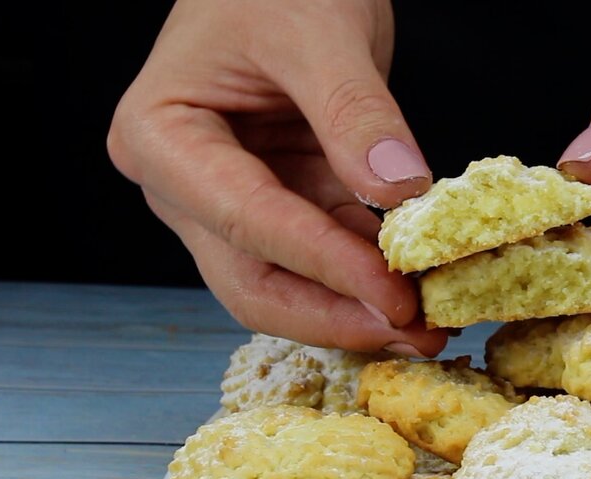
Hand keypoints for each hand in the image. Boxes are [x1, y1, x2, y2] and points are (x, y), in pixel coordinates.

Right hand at [107, 0, 445, 355]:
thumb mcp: (317, 29)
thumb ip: (354, 112)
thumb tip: (398, 193)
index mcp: (161, 136)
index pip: (246, 219)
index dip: (323, 264)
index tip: (393, 296)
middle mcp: (184, 184)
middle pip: (252, 279)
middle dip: (335, 314)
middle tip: (416, 335)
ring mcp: (230, 200)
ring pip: (288, 282)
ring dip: (356, 308)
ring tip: (429, 325)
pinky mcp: (284, 199)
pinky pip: (324, 254)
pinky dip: (369, 276)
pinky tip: (419, 290)